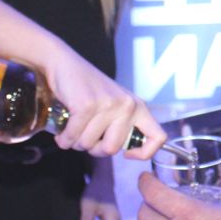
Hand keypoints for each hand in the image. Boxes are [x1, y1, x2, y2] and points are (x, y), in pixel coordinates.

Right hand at [44, 47, 166, 158]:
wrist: (64, 65)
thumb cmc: (87, 89)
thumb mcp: (115, 105)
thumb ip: (122, 126)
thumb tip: (124, 153)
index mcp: (138, 108)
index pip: (158, 138)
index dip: (143, 153)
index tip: (126, 154)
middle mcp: (128, 106)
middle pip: (112, 149)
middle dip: (93, 149)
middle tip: (85, 136)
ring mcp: (108, 105)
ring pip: (88, 145)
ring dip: (75, 142)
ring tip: (73, 127)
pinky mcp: (87, 106)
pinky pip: (73, 137)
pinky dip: (63, 139)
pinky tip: (62, 132)